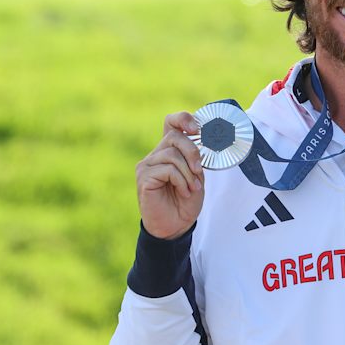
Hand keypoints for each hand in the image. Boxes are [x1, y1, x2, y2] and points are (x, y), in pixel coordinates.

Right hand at [135, 112, 204, 239]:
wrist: (176, 226)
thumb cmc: (186, 201)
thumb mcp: (196, 176)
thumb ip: (195, 158)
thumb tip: (201, 141)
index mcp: (169, 150)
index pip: (171, 123)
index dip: (183, 119)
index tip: (197, 129)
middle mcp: (155, 154)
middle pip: (174, 137)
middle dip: (193, 152)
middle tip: (199, 171)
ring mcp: (147, 165)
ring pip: (172, 155)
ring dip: (188, 173)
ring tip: (191, 188)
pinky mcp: (144, 177)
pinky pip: (167, 169)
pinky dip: (181, 181)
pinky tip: (183, 192)